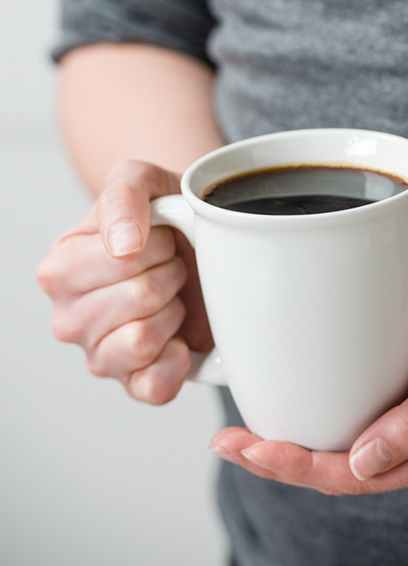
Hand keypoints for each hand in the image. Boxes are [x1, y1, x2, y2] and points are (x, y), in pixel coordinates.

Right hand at [37, 160, 212, 403]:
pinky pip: (153, 385)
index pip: (123, 261)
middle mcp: (69, 318)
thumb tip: (122, 245)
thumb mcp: (141, 180)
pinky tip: (179, 337)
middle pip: (140, 298)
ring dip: (174, 311)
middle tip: (170, 267)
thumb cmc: (160, 217)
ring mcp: (99, 355)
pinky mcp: (133, 383)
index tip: (161, 239)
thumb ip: (124, 196)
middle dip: (171, 275)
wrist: (189, 245)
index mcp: (59, 269)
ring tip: (171, 296)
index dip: (160, 246)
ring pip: (143, 340)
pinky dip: (176, 360)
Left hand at [209, 242, 407, 494]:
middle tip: (226, 443)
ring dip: (293, 447)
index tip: (250, 450)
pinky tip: (286, 412)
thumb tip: (363, 464)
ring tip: (241, 437)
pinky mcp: (405, 405)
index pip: (360, 475)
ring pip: (343, 453)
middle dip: (281, 461)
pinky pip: (354, 425)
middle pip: (342, 470)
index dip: (300, 466)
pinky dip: (316, 424)